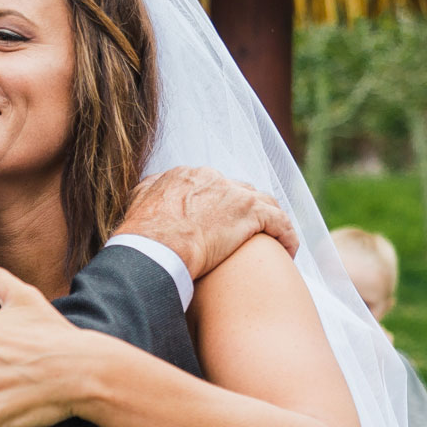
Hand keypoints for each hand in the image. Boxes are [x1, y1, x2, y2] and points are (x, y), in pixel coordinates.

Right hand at [114, 166, 296, 279]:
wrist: (154, 250)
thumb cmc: (141, 237)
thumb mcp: (136, 204)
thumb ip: (147, 193)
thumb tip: (148, 191)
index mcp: (184, 176)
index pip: (212, 186)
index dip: (221, 205)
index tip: (222, 223)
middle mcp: (211, 177)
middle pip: (239, 191)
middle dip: (246, 211)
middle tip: (248, 233)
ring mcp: (233, 193)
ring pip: (263, 202)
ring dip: (270, 221)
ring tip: (275, 240)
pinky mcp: (251, 212)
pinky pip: (280, 222)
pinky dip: (287, 235)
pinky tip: (289, 250)